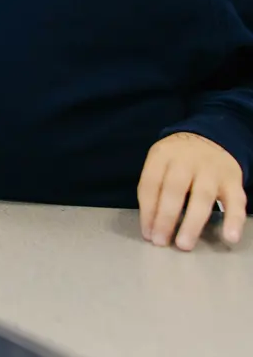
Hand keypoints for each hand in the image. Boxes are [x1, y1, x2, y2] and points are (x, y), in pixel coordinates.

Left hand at [138, 132, 245, 249]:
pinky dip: (234, 220)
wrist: (211, 138)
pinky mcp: (233, 180)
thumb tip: (149, 224)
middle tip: (160, 241)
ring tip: (184, 244)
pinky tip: (229, 237)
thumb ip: (154, 185)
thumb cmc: (179, 159)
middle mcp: (186, 160)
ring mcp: (211, 170)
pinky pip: (236, 201)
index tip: (147, 233)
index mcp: (163, 155)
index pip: (151, 183)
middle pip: (174, 189)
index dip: (147, 210)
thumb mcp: (160, 161)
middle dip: (165, 217)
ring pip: (202, 197)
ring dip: (192, 223)